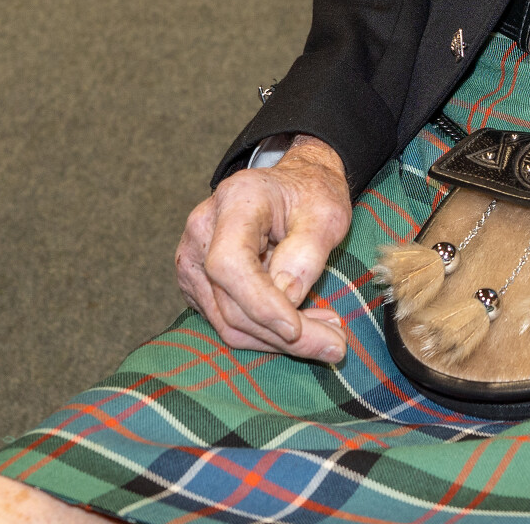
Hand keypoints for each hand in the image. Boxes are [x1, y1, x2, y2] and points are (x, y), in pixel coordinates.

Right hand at [175, 134, 352, 361]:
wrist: (293, 186)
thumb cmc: (312, 195)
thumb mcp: (328, 213)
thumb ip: (307, 251)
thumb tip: (287, 298)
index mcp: (234, 202)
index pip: (230, 264)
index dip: (260, 303)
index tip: (297, 329)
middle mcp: (202, 231)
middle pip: (230, 302)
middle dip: (283, 334)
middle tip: (336, 343)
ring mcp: (193, 259)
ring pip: (227, 321)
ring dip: (277, 339)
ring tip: (327, 335)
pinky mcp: (198, 283)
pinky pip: (227, 321)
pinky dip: (265, 332)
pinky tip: (301, 323)